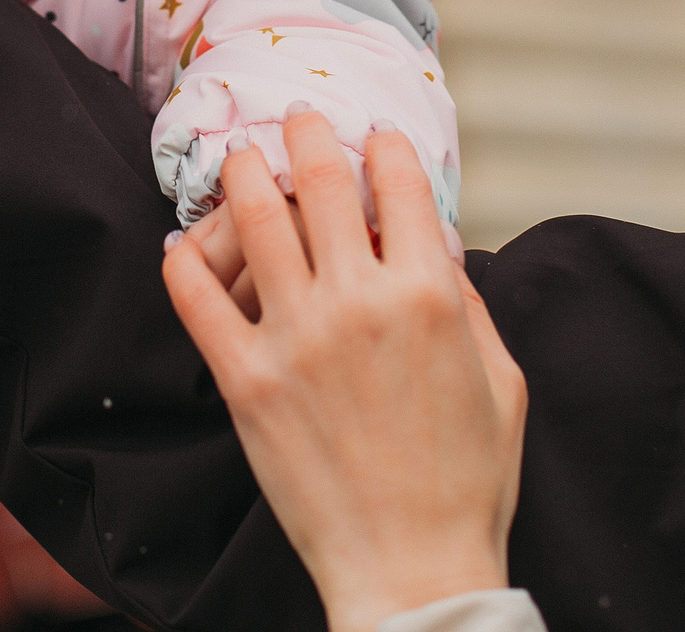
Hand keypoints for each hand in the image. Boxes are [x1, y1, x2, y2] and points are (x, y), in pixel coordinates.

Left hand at [164, 116, 526, 631]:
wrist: (412, 567)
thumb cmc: (469, 481)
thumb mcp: (503, 381)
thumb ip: (470, 301)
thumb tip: (439, 242)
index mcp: (431, 296)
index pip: (398, 183)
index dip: (383, 146)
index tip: (372, 137)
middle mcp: (362, 303)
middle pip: (321, 183)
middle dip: (307, 135)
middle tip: (296, 118)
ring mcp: (298, 339)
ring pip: (256, 220)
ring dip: (244, 175)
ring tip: (240, 161)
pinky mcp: (248, 381)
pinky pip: (199, 300)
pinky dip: (184, 261)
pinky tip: (181, 244)